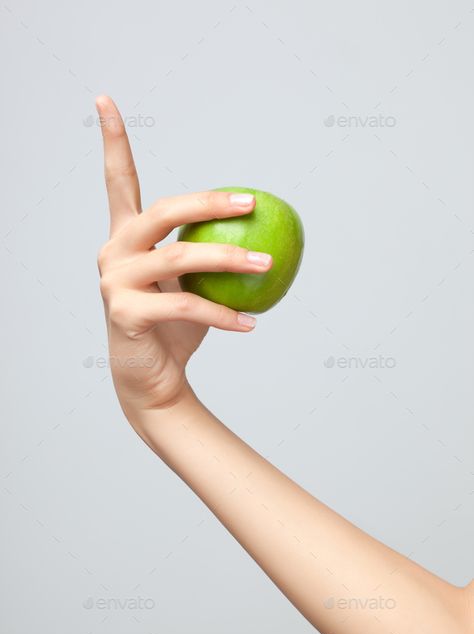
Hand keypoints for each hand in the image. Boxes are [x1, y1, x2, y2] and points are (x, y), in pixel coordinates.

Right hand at [95, 96, 272, 413]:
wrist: (152, 378)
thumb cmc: (175, 327)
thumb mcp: (193, 284)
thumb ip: (210, 255)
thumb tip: (264, 230)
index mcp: (126, 237)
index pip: (118, 181)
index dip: (111, 140)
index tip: (103, 99)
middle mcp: (114, 252)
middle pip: (161, 210)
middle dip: (208, 202)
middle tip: (251, 202)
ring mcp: (114, 282)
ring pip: (178, 257)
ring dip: (229, 258)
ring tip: (267, 263)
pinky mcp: (124, 313)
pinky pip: (184, 304)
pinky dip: (222, 312)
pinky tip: (250, 322)